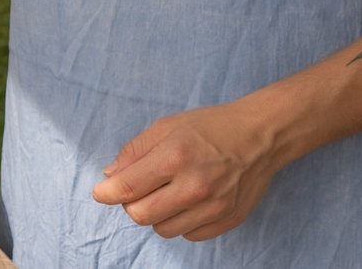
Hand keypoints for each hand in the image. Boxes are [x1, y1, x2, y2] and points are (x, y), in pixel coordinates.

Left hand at [91, 101, 285, 240]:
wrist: (261, 136)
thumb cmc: (210, 127)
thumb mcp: (166, 126)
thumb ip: (135, 152)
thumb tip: (111, 176)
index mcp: (174, 157)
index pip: (128, 188)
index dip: (106, 194)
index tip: (100, 193)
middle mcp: (194, 186)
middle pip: (141, 215)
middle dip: (130, 204)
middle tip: (136, 189)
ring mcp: (214, 207)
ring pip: (163, 229)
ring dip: (156, 214)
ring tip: (165, 192)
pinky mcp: (229, 220)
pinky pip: (189, 234)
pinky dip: (180, 221)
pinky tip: (187, 201)